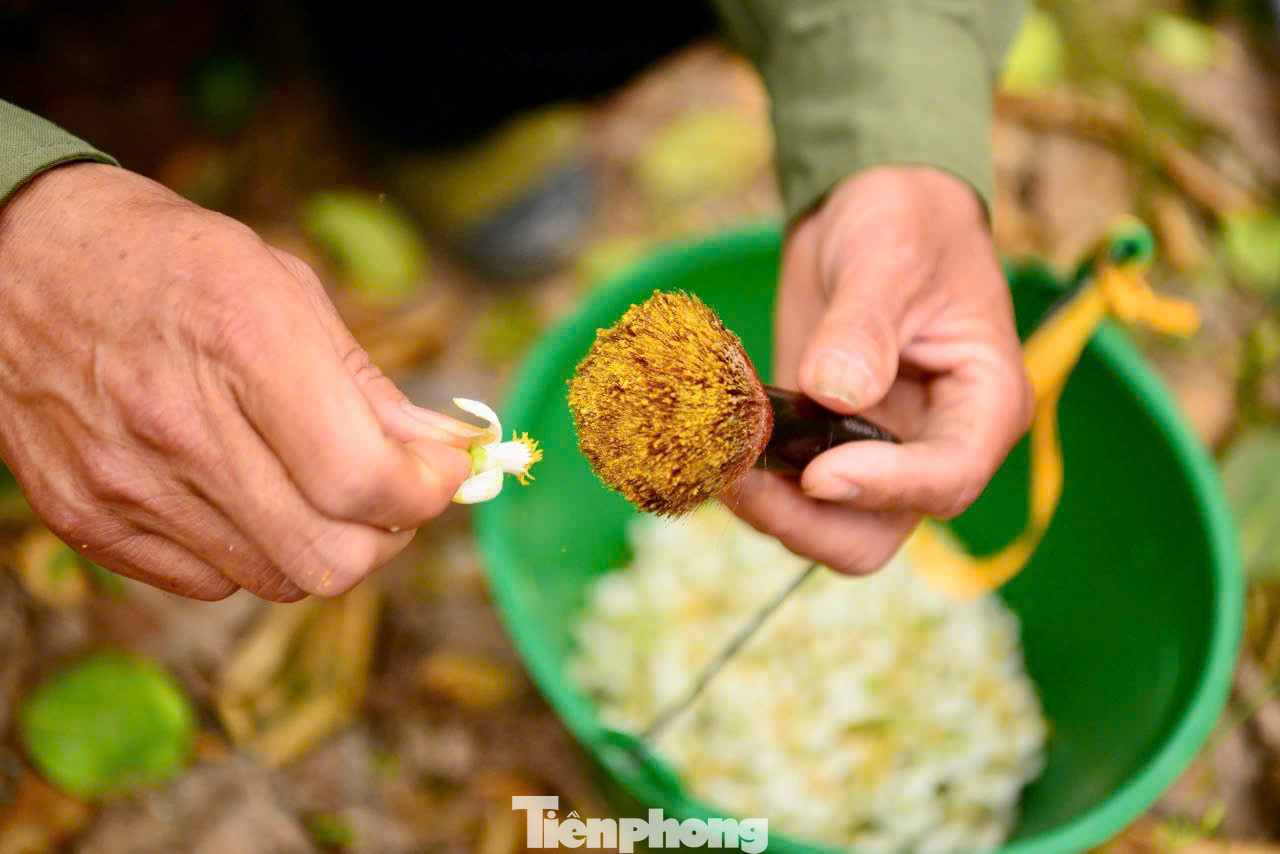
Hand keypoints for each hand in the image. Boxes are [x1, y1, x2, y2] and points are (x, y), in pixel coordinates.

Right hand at [0, 163, 473, 600]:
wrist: (17, 259)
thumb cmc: (170, 261)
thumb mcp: (283, 285)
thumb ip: (368, 383)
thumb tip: (445, 452)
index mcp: (246, 342)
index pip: (364, 480)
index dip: (427, 493)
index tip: (443, 474)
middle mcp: (180, 424)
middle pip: (330, 558)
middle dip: (387, 534)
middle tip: (390, 491)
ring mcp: (125, 482)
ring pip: (278, 580)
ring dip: (324, 544)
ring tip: (318, 487)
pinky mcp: (85, 519)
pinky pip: (210, 583)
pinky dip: (253, 553)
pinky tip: (245, 494)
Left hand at [723, 166, 1031, 574]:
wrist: (868, 210)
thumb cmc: (904, 222)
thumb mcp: (886, 257)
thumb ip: (862, 327)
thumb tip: (834, 393)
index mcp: (982, 406)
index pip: (947, 478)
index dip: (884, 488)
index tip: (818, 473)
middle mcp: (932, 447)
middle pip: (878, 534)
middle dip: (808, 521)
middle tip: (744, 479)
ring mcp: (876, 455)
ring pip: (825, 527)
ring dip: (768, 508)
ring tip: (715, 458)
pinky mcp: (823, 445)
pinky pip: (788, 493)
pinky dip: (751, 483)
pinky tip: (712, 448)